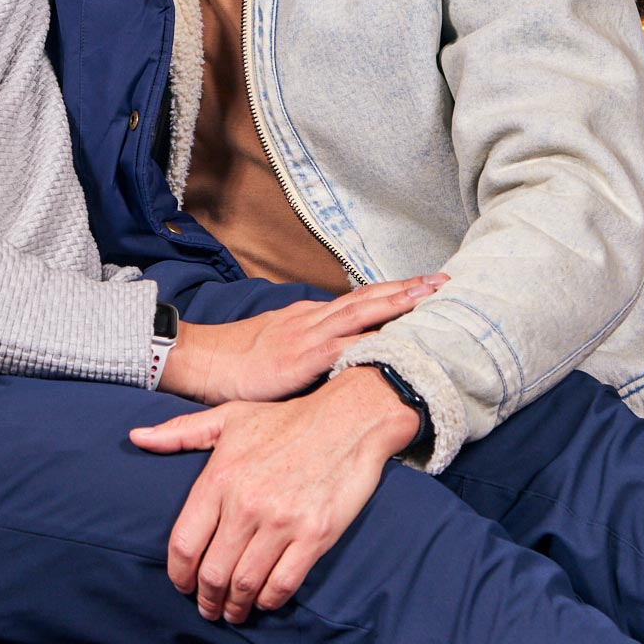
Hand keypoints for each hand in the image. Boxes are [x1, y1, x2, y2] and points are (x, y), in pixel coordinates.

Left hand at [130, 367, 421, 622]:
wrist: (348, 419)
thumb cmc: (285, 419)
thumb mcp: (228, 417)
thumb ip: (180, 432)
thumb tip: (136, 438)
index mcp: (220, 477)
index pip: (184, 543)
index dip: (178, 573)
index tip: (181, 585)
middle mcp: (246, 503)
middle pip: (212, 572)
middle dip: (205, 599)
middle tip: (207, 608)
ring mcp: (282, 522)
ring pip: (245, 584)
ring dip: (235, 606)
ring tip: (233, 611)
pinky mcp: (315, 536)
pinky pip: (283, 584)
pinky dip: (269, 601)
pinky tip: (265, 601)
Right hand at [158, 275, 445, 405]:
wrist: (198, 359)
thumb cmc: (233, 362)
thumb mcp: (276, 349)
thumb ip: (306, 352)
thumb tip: (334, 361)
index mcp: (309, 318)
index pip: (359, 300)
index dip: (393, 292)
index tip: (424, 286)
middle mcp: (314, 319)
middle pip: (369, 298)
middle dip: (408, 289)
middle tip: (444, 281)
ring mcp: (309, 335)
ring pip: (363, 312)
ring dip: (399, 302)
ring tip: (431, 295)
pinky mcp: (303, 357)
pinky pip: (346, 346)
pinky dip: (374, 339)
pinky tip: (397, 339)